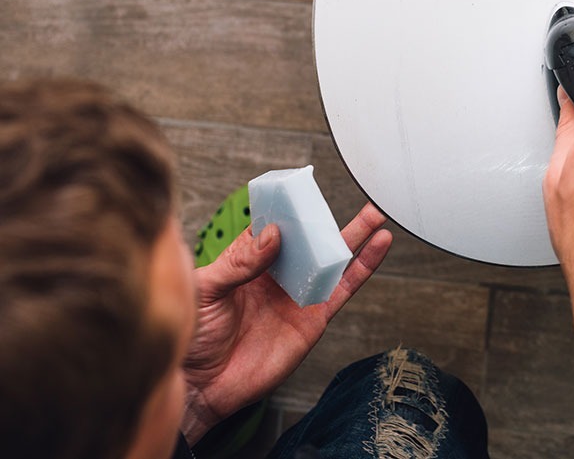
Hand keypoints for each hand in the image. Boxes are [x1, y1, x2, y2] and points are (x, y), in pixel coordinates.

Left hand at [180, 203, 391, 444]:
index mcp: (246, 262)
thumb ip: (240, 261)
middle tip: (350, 192)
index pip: (273, 226)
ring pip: (332, 260)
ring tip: (376, 215)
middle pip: (309, 239)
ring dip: (355, 237)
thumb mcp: (206, 290)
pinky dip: (363, 268)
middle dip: (330, 218)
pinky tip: (378, 248)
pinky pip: (342, 289)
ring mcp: (297, 296)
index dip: (288, 209)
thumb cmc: (192, 338)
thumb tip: (274, 234)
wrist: (202, 386)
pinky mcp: (313, 319)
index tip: (302, 189)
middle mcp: (276, 276)